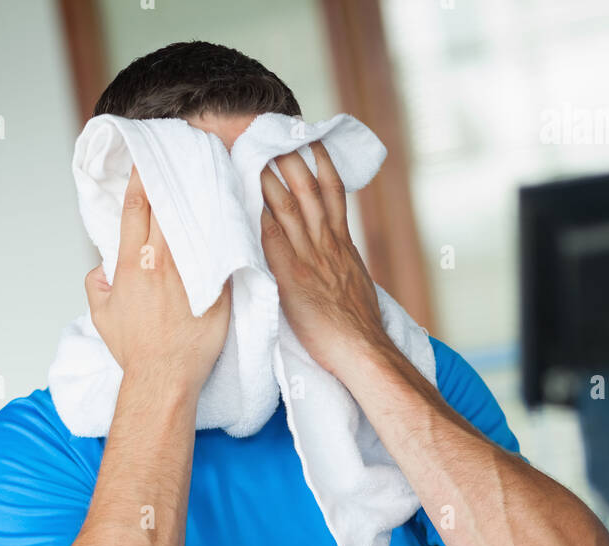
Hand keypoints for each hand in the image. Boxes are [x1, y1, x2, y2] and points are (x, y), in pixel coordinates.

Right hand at [85, 166, 230, 393]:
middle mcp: (163, 260)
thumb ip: (96, 284)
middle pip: (169, 203)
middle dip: (173, 176)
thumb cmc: (136, 350)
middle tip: (180, 155)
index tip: (147, 159)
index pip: (137, 205)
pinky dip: (223, 228)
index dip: (142, 176)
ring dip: (200, 194)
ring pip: (197, 219)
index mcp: (133, 261)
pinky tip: (227, 210)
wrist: (165, 377)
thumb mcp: (102, 314)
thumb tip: (102, 269)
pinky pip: (221, 248)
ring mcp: (192, 271)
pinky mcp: (217, 286)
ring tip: (206, 172)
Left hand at [259, 142, 385, 376]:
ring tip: (256, 153)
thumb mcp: (356, 285)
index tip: (310, 142)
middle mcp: (327, 243)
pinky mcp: (292, 276)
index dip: (321, 165)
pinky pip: (273, 238)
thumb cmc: (359, 327)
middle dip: (294, 158)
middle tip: (277, 133)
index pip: (333, 192)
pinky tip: (246, 200)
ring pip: (290, 206)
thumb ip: (342, 265)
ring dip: (272, 178)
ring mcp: (310, 257)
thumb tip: (335, 262)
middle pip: (310, 189)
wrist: (361, 349)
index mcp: (344, 244)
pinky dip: (261, 215)